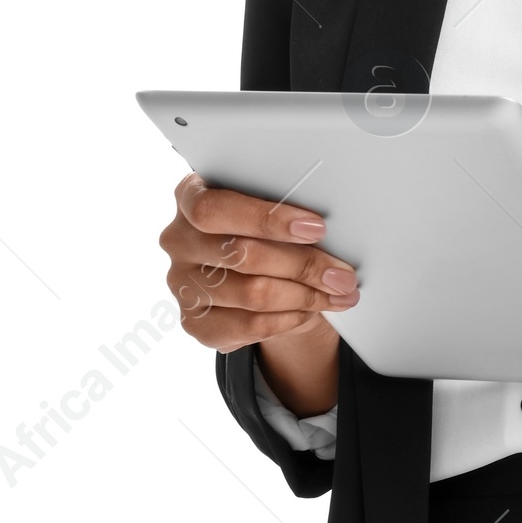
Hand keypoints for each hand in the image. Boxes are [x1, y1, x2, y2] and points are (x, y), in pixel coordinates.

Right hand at [159, 174, 355, 414]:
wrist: (249, 266)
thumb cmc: (262, 225)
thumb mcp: (268, 204)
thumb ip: (282, 204)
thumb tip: (322, 227)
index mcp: (190, 196)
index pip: (216, 209)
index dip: (268, 218)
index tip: (316, 228)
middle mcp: (178, 240)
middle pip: (241, 253)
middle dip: (303, 265)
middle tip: (343, 274)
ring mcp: (181, 283)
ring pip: (251, 293)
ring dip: (304, 296)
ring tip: (338, 293)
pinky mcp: (192, 321)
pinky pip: (247, 326)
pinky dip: (287, 319)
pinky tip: (309, 311)